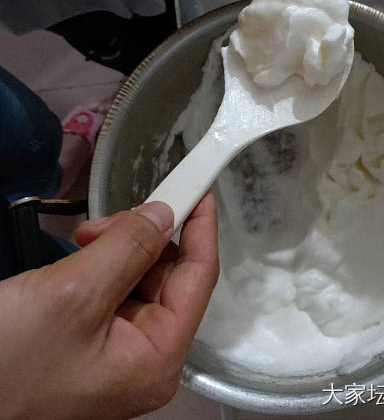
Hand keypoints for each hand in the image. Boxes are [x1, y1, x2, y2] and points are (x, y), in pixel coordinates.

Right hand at [0, 195, 218, 419]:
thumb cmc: (11, 361)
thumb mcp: (74, 294)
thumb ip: (128, 248)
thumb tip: (165, 214)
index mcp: (159, 357)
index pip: (199, 276)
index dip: (202, 226)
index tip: (201, 185)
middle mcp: (148, 357)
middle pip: (170, 273)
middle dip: (143, 237)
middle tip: (104, 223)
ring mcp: (120, 352)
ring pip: (141, 276)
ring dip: (117, 247)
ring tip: (81, 241)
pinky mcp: (93, 342)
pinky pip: (114, 289)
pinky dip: (100, 263)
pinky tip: (78, 254)